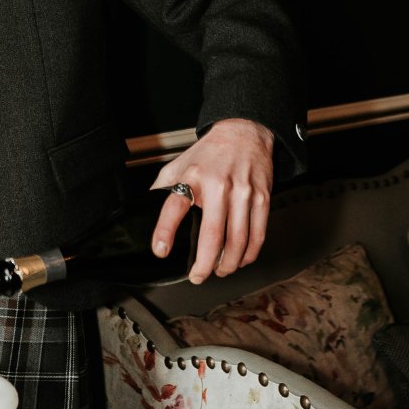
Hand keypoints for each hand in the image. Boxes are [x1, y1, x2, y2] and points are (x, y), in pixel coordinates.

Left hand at [150, 118, 273, 283]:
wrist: (244, 132)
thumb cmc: (208, 153)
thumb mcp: (178, 165)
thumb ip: (163, 188)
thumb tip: (146, 212)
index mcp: (192, 177)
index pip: (174, 206)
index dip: (165, 232)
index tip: (161, 251)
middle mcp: (218, 186)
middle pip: (213, 234)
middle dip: (204, 264)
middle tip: (198, 276)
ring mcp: (243, 193)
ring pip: (238, 240)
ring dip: (228, 263)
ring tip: (219, 271)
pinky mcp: (262, 198)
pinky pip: (258, 234)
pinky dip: (249, 253)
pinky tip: (240, 259)